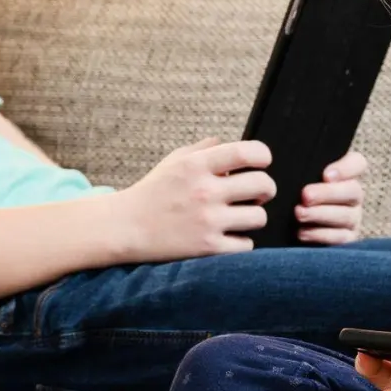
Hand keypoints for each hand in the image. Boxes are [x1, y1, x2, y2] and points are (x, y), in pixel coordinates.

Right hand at [117, 138, 275, 262]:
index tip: (263, 162)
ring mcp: (207, 221)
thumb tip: (229, 143)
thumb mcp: (174, 160)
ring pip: (259, 217)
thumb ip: (204, 149)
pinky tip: (230, 236)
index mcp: (197, 165)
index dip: (264, 156)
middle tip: (257, 194)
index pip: (247, 152)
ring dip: (254, 216)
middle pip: (263, 185)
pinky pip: (246, 245)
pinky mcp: (207, 248)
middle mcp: (205, 191)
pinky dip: (242, 242)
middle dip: (266, 189)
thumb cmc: (153, 192)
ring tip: (241, 216)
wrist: (125, 227)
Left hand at [295, 150, 366, 244]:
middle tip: (305, 195)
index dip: (346, 168)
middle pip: (353, 191)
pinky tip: (302, 232)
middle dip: (327, 193)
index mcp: (345, 176)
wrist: (287, 232)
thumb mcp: (297, 180)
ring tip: (299, 213)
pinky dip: (320, 235)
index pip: (358, 163)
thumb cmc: (293, 197)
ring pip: (346, 215)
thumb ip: (300, 169)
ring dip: (321, 214)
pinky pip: (340, 238)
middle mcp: (353, 197)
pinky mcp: (347, 240)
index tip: (325, 174)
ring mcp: (353, 219)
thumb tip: (286, 157)